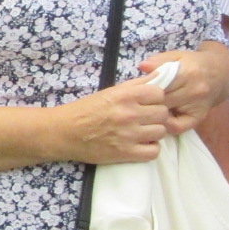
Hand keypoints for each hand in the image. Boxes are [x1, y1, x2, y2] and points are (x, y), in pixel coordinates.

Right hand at [55, 75, 172, 163]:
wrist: (65, 132)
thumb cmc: (86, 110)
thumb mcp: (110, 91)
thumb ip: (135, 84)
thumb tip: (160, 75)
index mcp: (125, 96)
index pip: (159, 93)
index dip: (156, 98)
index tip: (148, 103)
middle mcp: (129, 114)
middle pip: (163, 113)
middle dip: (157, 115)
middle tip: (146, 118)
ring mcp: (128, 135)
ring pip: (161, 132)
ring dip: (154, 132)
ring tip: (143, 132)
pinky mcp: (125, 153)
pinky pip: (154, 152)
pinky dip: (150, 149)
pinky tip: (141, 145)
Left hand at [138, 46, 228, 133]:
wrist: (218, 73)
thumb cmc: (192, 63)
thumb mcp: (176, 56)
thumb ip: (158, 61)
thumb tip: (142, 67)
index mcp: (186, 73)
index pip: (160, 87)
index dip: (145, 91)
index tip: (136, 93)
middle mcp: (194, 91)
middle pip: (163, 102)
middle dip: (148, 104)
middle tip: (138, 104)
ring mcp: (197, 105)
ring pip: (168, 116)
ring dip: (155, 114)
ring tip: (147, 111)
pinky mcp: (199, 117)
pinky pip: (179, 128)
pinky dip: (167, 126)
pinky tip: (161, 118)